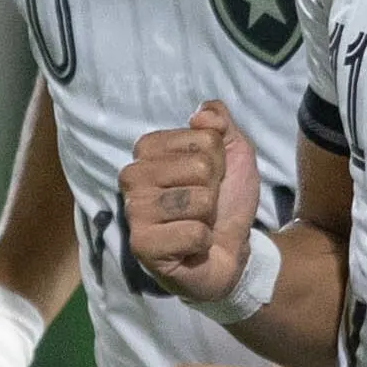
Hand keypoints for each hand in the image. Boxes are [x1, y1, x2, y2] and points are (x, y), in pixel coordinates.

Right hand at [119, 102, 258, 303]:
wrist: (231, 253)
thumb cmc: (224, 203)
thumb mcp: (234, 155)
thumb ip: (221, 124)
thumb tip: (202, 113)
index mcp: (148, 149)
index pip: (203, 137)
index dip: (219, 161)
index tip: (210, 180)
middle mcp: (132, 176)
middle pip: (200, 166)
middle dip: (214, 190)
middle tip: (204, 206)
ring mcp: (134, 211)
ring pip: (197, 200)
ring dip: (208, 217)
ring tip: (196, 224)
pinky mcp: (141, 245)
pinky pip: (192, 232)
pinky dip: (202, 241)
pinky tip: (190, 246)